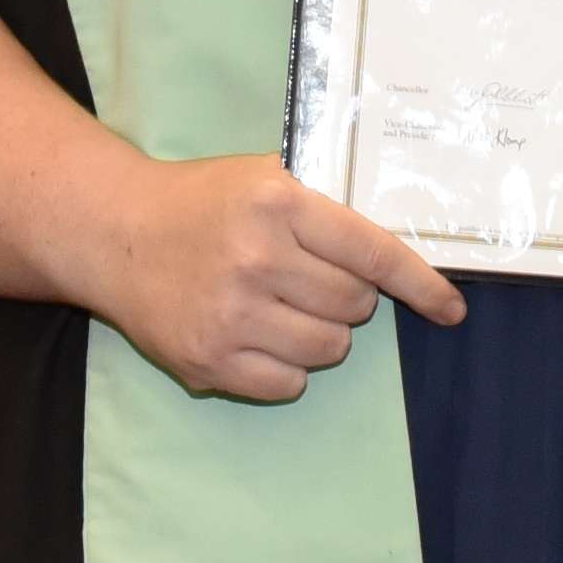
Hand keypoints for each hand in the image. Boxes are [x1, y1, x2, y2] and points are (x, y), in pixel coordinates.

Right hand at [85, 151, 465, 401]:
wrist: (112, 233)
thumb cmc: (200, 203)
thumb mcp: (264, 178)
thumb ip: (324, 210)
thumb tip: (396, 251)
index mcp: (279, 205)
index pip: (372, 252)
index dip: (420, 285)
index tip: (450, 310)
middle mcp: (257, 259)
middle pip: (354, 306)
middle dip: (348, 298)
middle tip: (309, 281)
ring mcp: (232, 315)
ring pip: (329, 348)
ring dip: (321, 334)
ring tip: (282, 309)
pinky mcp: (209, 361)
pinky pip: (289, 384)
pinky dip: (287, 367)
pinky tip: (258, 337)